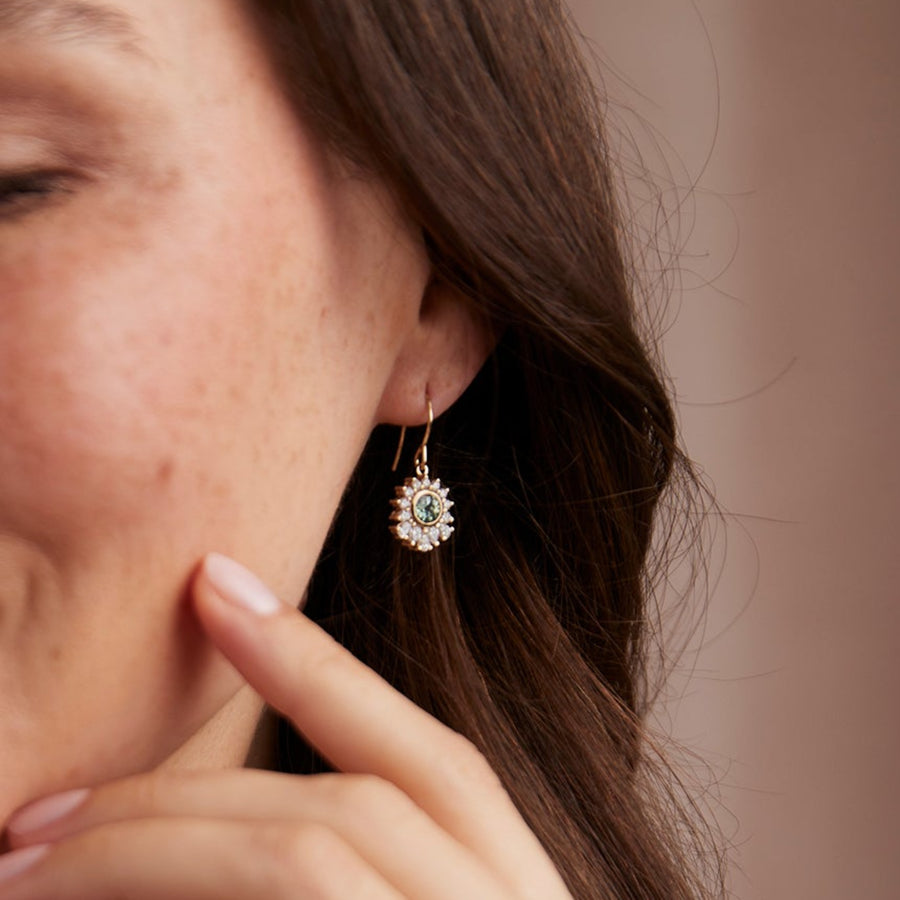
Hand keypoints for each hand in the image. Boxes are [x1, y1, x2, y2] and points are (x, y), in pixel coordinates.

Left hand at [0, 553, 572, 898]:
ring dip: (166, 852)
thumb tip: (221, 824)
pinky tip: (110, 890)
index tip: (216, 583)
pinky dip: (192, 894)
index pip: (426, 757)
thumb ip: (367, 867)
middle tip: (36, 821)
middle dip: (185, 805)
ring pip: (318, 862)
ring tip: (34, 869)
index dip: (319, 661)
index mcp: (524, 898)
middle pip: (347, 818)